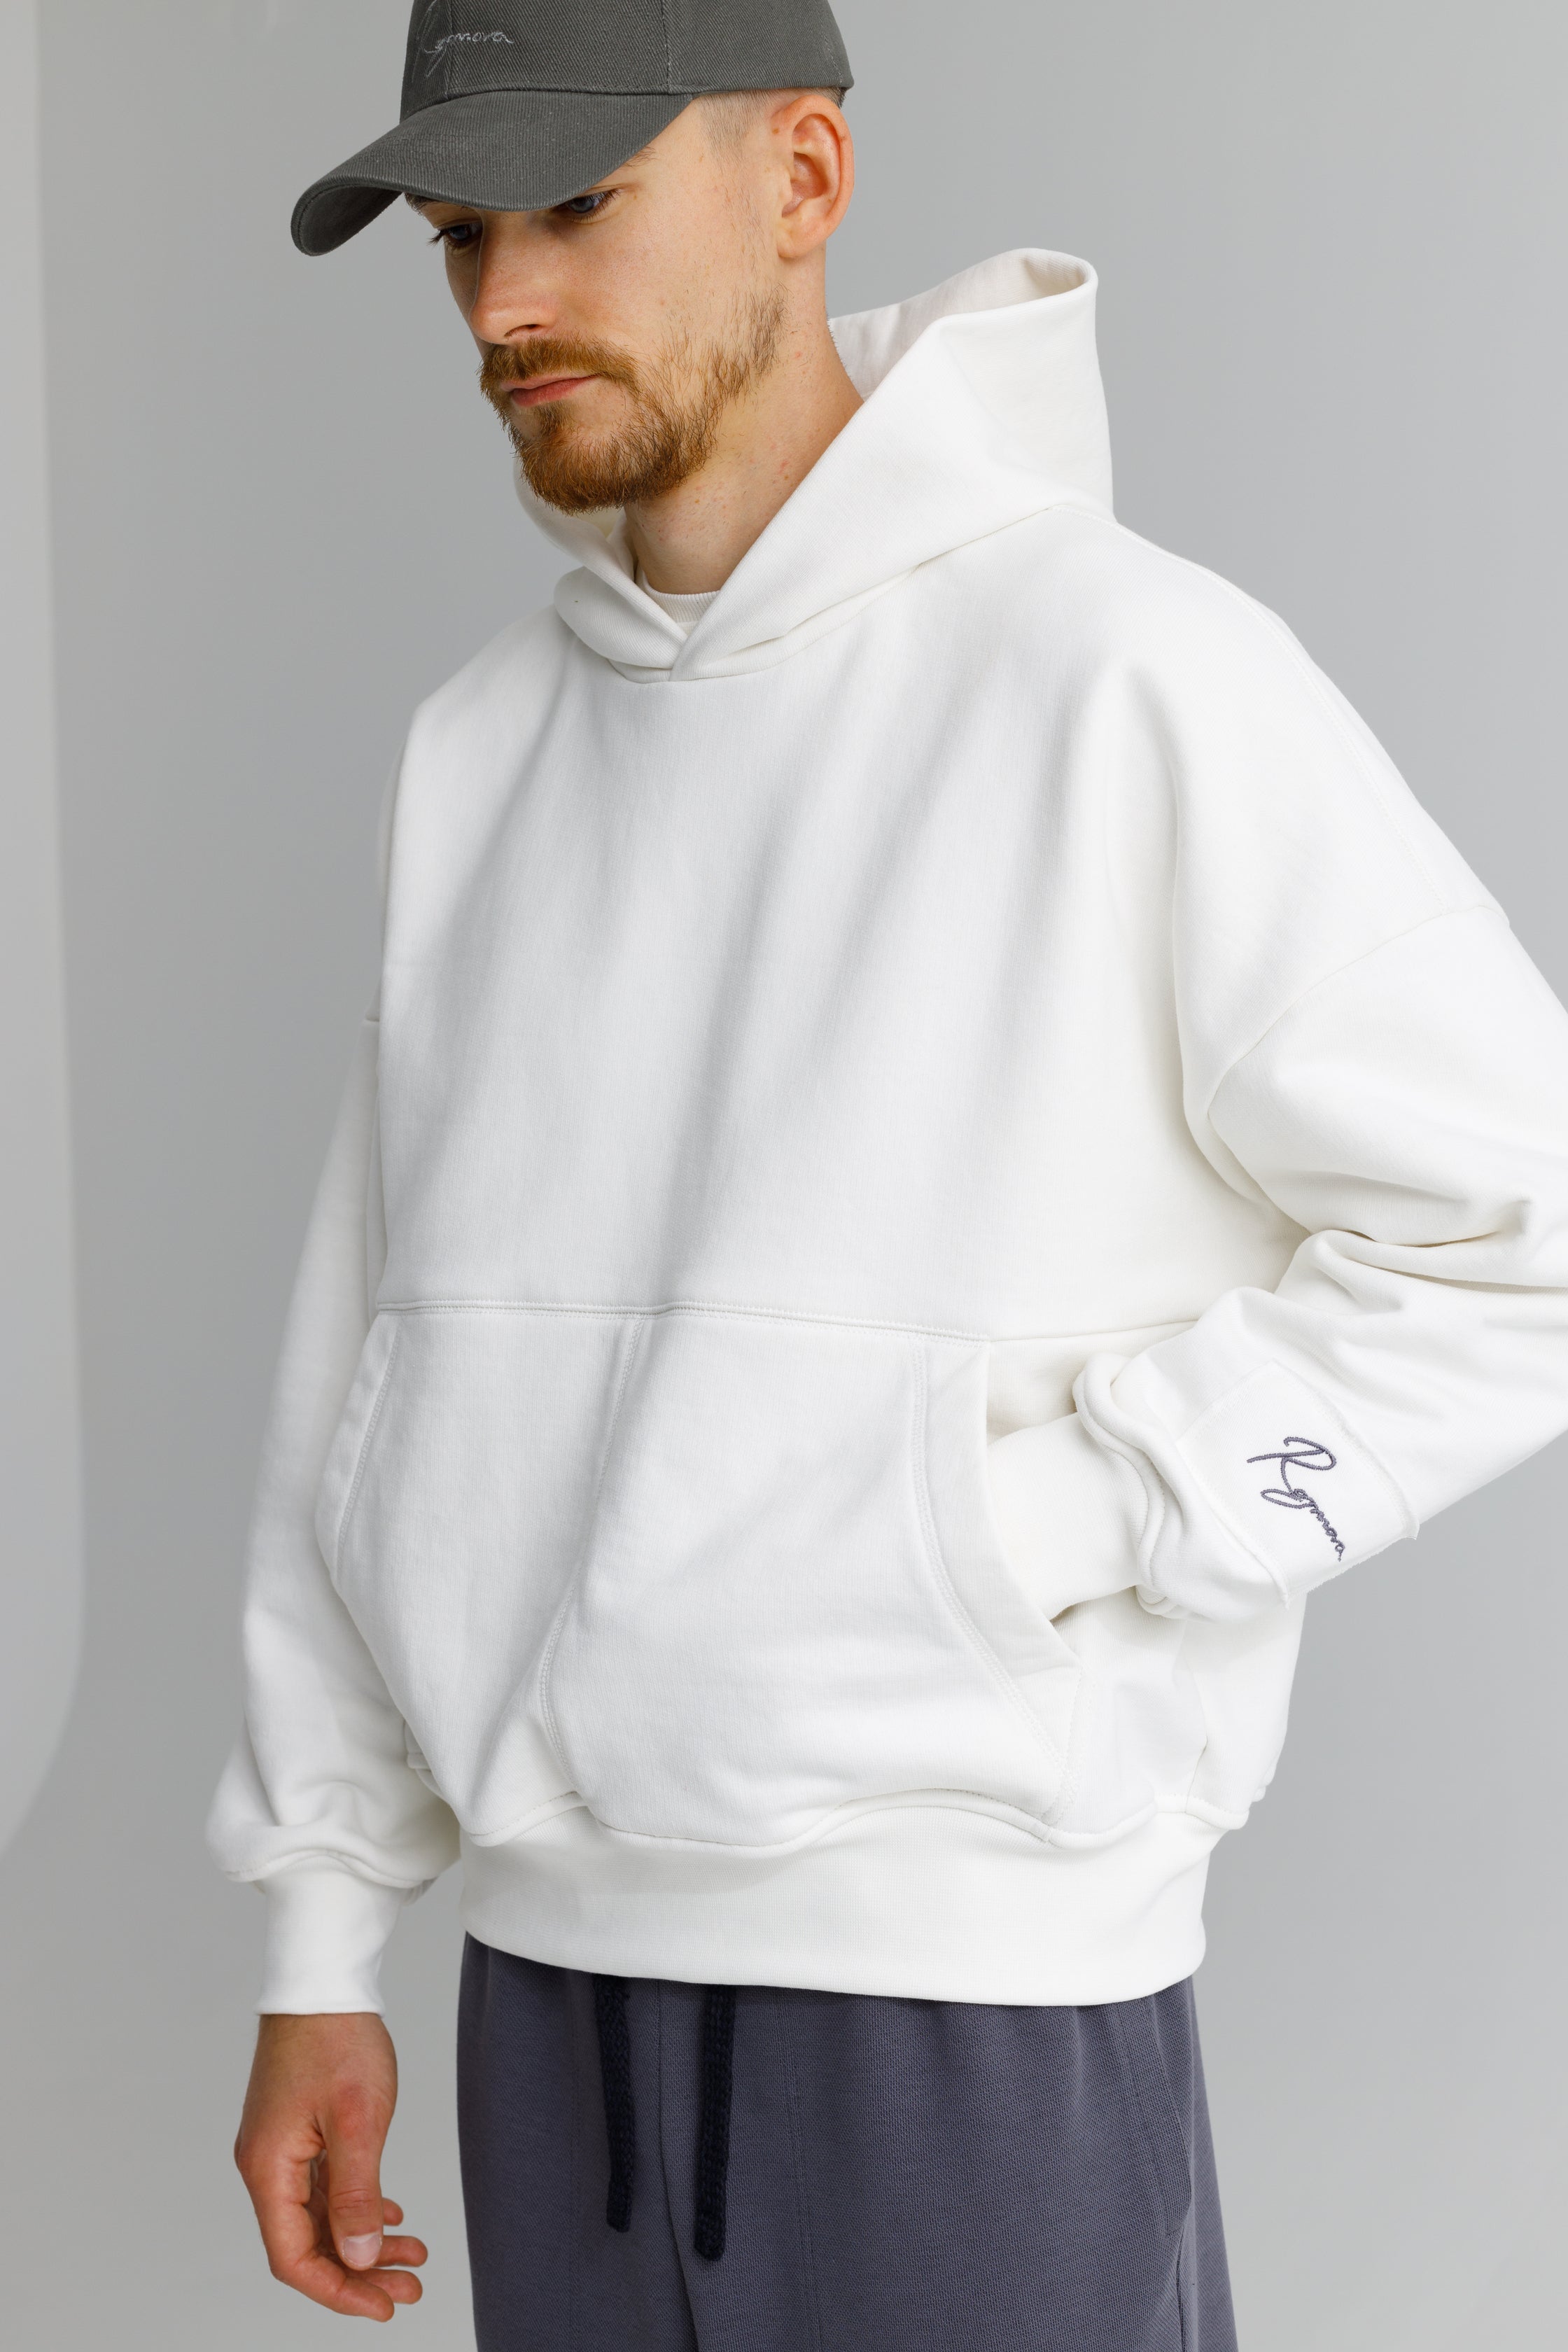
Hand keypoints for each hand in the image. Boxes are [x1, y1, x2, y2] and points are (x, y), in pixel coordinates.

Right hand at [235, 2012, 426, 2320]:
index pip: (294, 2256)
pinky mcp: (299, 2130)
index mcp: (268, 2169)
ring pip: (321, 2216)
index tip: (382, 2306)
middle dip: (358, 2272)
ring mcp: (282, 2147)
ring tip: (412, 2256)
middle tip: (410, 2287)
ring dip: (363, 2241)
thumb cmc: (336, 2038)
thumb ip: (355, 2194)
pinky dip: (357, 2207)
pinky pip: (324, 2187)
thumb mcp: (357, 2119)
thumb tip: (355, 2259)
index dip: (337, 2290)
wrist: (323, 1978)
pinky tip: (390, 2218)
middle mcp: (267, 2165)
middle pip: (308, 2242)